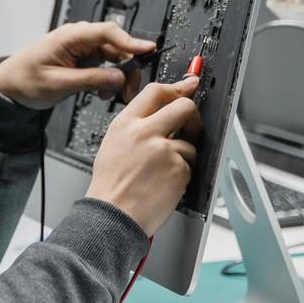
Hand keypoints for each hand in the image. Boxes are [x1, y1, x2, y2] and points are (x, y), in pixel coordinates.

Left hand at [0, 22, 155, 110]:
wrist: (10, 87)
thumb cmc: (26, 80)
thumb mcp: (58, 83)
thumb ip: (90, 80)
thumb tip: (118, 78)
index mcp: (71, 36)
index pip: (108, 32)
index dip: (130, 40)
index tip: (148, 50)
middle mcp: (80, 38)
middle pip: (117, 46)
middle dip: (127, 68)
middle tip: (130, 91)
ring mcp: (83, 48)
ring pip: (115, 58)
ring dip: (119, 77)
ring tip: (111, 96)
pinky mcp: (85, 59)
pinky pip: (107, 66)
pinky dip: (109, 80)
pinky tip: (103, 93)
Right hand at [86, 76, 202, 236]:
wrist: (112, 216)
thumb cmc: (111, 187)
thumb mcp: (114, 144)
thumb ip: (138, 126)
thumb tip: (163, 114)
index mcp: (126, 123)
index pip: (156, 91)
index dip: (177, 88)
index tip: (189, 86)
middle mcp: (145, 132)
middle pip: (185, 106)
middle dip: (192, 117)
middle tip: (190, 127)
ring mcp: (164, 150)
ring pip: (190, 143)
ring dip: (183, 157)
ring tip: (162, 173)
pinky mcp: (178, 169)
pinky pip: (189, 166)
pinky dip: (182, 176)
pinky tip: (164, 184)